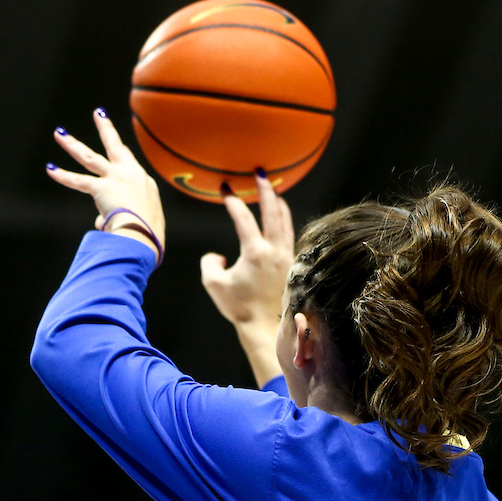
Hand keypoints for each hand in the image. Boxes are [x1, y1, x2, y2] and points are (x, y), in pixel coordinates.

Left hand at [47, 109, 165, 260]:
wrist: (144, 235)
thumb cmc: (148, 236)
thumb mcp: (142, 226)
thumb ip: (121, 220)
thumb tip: (101, 222)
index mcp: (145, 184)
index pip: (130, 169)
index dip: (122, 163)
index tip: (119, 159)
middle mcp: (131, 175)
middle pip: (115, 147)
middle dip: (106, 129)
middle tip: (99, 114)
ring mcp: (115, 179)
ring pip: (89, 157)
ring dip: (72, 145)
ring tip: (59, 134)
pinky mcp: (101, 188)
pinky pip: (78, 181)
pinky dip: (64, 176)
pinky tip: (51, 169)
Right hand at [200, 173, 294, 328]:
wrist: (265, 326)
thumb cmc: (239, 308)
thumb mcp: (214, 285)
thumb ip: (210, 264)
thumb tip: (218, 255)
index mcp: (255, 252)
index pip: (243, 218)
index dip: (233, 202)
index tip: (226, 191)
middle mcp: (274, 250)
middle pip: (273, 210)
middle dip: (266, 189)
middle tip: (260, 174)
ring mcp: (286, 256)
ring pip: (285, 221)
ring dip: (278, 203)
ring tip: (273, 192)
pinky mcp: (292, 263)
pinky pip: (289, 235)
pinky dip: (284, 222)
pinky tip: (280, 220)